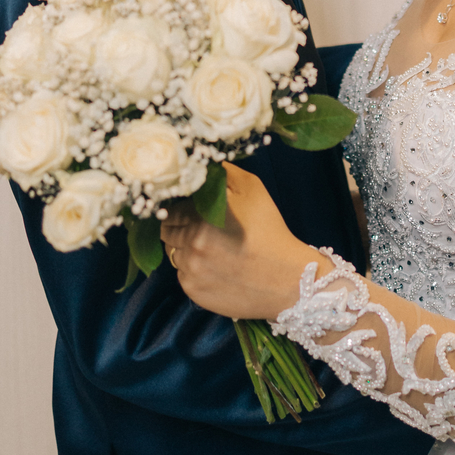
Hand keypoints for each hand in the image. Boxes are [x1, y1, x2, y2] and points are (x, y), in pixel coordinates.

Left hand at [160, 165, 313, 320]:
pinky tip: (216, 266)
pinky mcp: (194, 291)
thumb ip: (222, 172)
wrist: (286, 278)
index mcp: (199, 215)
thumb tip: (201, 163)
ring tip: (213, 248)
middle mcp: (189, 243)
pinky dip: (193, 270)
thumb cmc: (269, 230)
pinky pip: (183, 275)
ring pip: (173, 254)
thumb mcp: (252, 188)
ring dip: (186, 249)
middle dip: (181, 227)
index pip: (169, 209)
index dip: (180, 207)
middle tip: (204, 229)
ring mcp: (190, 270)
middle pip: (167, 232)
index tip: (194, 210)